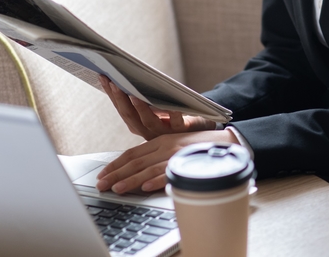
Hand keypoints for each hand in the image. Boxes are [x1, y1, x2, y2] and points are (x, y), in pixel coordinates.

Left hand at [95, 128, 240, 193]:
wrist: (227, 141)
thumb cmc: (199, 146)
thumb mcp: (174, 145)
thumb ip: (157, 154)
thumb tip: (138, 172)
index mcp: (160, 140)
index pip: (132, 152)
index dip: (116, 164)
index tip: (103, 174)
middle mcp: (166, 144)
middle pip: (136, 160)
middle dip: (116, 174)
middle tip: (102, 185)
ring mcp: (176, 153)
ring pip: (149, 167)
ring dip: (131, 179)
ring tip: (117, 189)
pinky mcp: (188, 161)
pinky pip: (170, 172)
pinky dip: (157, 180)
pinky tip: (146, 187)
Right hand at [99, 75, 215, 140]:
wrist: (199, 128)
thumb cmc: (175, 113)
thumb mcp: (156, 105)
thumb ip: (141, 95)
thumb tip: (123, 73)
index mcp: (139, 125)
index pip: (121, 109)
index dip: (111, 94)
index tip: (103, 77)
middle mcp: (148, 132)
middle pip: (130, 116)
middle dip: (120, 98)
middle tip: (113, 82)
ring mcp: (164, 133)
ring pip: (148, 122)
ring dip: (140, 107)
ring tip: (133, 93)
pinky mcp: (182, 131)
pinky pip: (176, 123)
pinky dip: (173, 115)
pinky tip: (172, 107)